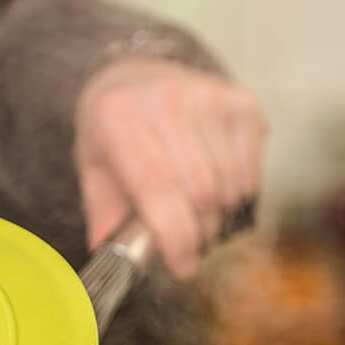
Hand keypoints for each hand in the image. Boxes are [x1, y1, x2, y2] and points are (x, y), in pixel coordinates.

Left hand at [74, 57, 264, 277]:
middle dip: (199, 234)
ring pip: (229, 187)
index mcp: (119, 118)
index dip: (175, 238)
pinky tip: (220, 189)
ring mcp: (208, 97)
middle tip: (190, 247)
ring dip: (220, 217)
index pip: (157, 188)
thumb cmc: (114, 131)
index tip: (183, 267)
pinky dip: (240, 194)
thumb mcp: (94, 169)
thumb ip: (104, 216)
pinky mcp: (240, 102)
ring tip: (201, 218)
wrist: (135, 76)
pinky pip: (251, 171)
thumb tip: (113, 262)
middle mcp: (166, 100)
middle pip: (201, 193)